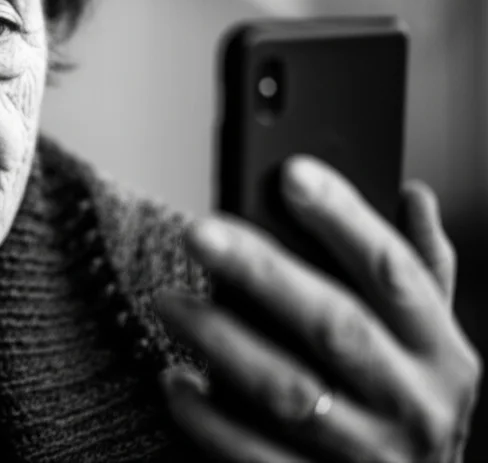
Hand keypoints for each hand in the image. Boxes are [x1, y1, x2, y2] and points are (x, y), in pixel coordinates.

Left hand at [156, 156, 481, 461]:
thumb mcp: (433, 346)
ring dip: (219, 342)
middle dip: (262, 273)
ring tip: (166, 300)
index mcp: (441, 353)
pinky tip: (173, 381)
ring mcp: (366, 455)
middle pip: (333, 324)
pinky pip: (252, 455)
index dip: (345, 218)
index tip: (292, 173)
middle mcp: (412, 404)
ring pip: (287, 391)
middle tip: (198, 232)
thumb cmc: (408, 409)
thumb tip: (413, 195)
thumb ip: (423, 275)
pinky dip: (207, 418)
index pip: (394, 271)